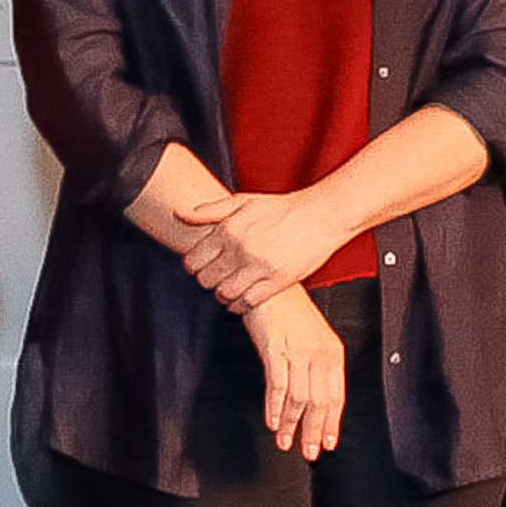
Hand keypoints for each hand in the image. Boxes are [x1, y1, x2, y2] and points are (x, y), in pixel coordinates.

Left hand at [177, 190, 347, 311]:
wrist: (324, 214)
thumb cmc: (284, 208)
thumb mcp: (245, 201)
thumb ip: (211, 210)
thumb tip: (180, 214)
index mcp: (229, 229)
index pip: (193, 262)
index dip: (196, 267)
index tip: (206, 266)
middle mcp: (241, 248)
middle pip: (206, 280)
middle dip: (210, 280)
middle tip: (221, 276)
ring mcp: (259, 266)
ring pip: (224, 294)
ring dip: (224, 294)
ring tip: (233, 287)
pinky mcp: (277, 280)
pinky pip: (246, 303)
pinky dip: (240, 305)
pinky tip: (244, 297)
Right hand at [240, 288, 345, 459]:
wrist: (271, 287)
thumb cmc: (289, 313)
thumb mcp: (311, 339)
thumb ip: (314, 365)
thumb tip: (311, 399)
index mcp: (333, 352)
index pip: (336, 395)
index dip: (332, 421)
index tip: (329, 442)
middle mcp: (320, 353)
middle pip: (321, 401)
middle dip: (315, 431)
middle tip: (310, 453)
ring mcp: (299, 352)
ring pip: (300, 398)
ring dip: (293, 425)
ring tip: (287, 444)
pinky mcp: (277, 350)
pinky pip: (279, 385)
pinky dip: (275, 407)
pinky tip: (273, 423)